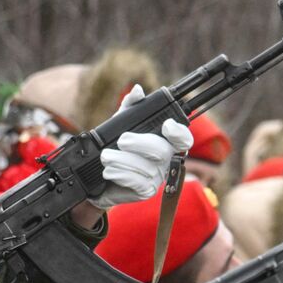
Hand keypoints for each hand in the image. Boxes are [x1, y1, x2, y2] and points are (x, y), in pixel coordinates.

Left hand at [89, 85, 193, 210]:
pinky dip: (120, 174)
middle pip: (162, 151)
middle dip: (140, 143)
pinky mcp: (145, 191)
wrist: (99, 177)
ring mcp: (157, 177)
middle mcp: (166, 160)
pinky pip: (136, 182)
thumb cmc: (116, 148)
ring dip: (121, 160)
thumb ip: (129, 107)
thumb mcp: (119, 124)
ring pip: (145, 167)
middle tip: (122, 140)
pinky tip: (109, 171)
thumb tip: (137, 91)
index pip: (183, 138)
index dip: (179, 132)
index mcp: (165, 142)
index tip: (166, 125)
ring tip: (106, 157)